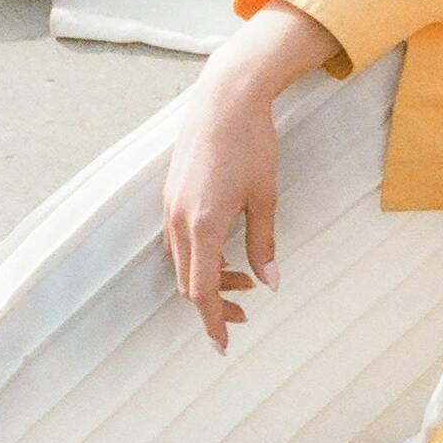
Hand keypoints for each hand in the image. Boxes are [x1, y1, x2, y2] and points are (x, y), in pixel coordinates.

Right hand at [161, 77, 280, 351]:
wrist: (225, 97)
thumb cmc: (251, 144)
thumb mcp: (265, 196)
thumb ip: (264, 243)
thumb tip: (271, 283)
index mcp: (203, 226)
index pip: (202, 291)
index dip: (213, 322)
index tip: (223, 345)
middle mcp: (179, 220)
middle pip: (189, 282)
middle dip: (216, 302)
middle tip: (246, 310)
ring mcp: (170, 206)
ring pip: (183, 261)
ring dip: (209, 276)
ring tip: (245, 276)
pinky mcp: (171, 192)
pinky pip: (179, 238)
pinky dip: (200, 254)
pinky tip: (224, 247)